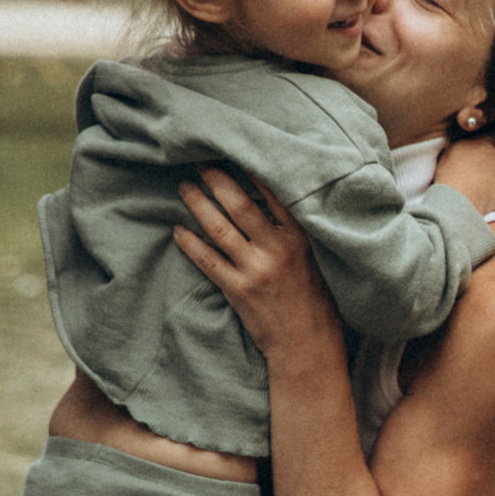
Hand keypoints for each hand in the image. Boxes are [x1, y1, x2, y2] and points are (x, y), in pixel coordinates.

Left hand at [173, 170, 343, 368]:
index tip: (233, 151)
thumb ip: (297, 229)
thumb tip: (274, 196)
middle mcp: (277, 249)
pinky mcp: (238, 290)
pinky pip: (207, 260)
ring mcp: (256, 270)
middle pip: (238, 204)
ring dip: (198, 204)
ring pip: (219, 228)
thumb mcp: (317, 257)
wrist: (308, 344)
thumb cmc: (316, 299)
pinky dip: (190, 243)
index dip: (250, 169)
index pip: (272, 193)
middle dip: (215, 180)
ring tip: (185, 188)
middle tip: (200, 163)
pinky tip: (178, 230)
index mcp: (299, 236)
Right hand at [437, 127, 494, 210]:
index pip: (493, 138)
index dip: (489, 144)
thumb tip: (466, 147)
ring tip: (478, 188)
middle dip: (489, 163)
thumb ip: (463, 146)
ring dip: (494, 178)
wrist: (457, 200)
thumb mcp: (449, 153)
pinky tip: (484, 198)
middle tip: (476, 174)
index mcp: (481, 144)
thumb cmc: (449, 178)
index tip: (484, 151)